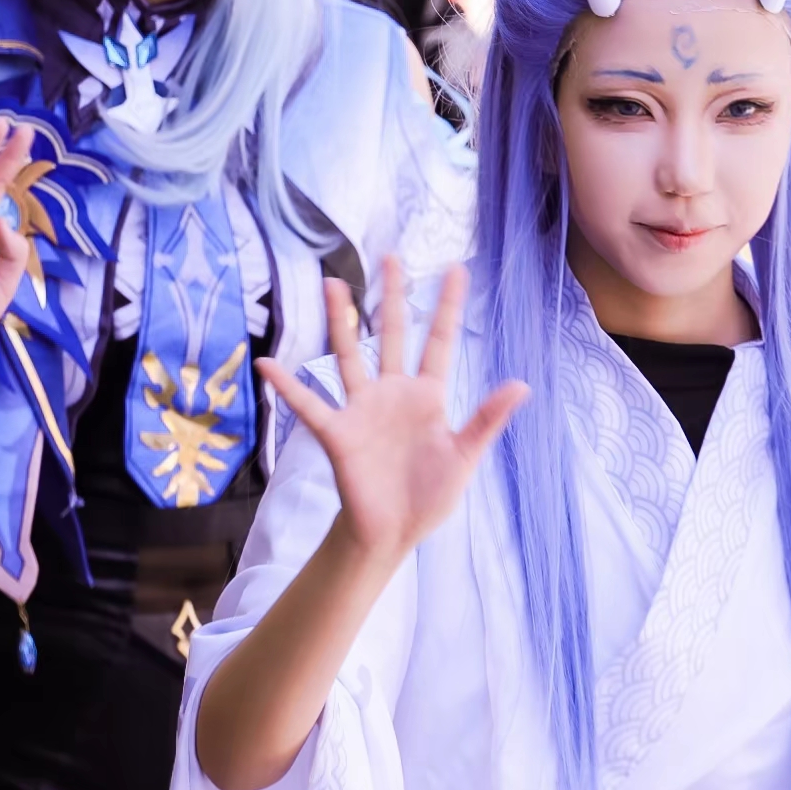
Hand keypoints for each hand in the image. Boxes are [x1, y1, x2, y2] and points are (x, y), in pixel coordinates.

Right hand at [256, 260, 525, 564]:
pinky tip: (267, 365)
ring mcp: (362, 410)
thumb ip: (487, 419)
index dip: (446, 306)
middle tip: (392, 257)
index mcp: (427, 396)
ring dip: (341, 321)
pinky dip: (288, 386)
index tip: (456, 269)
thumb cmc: (429, 495)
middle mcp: (393, 393)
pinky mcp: (338, 433)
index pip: (438, 341)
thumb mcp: (464, 456)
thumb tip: (523, 384)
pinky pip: (308, 405)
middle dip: (392, 297)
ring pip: (349, 355)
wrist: (393, 532)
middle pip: (391, 334)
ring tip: (333, 284)